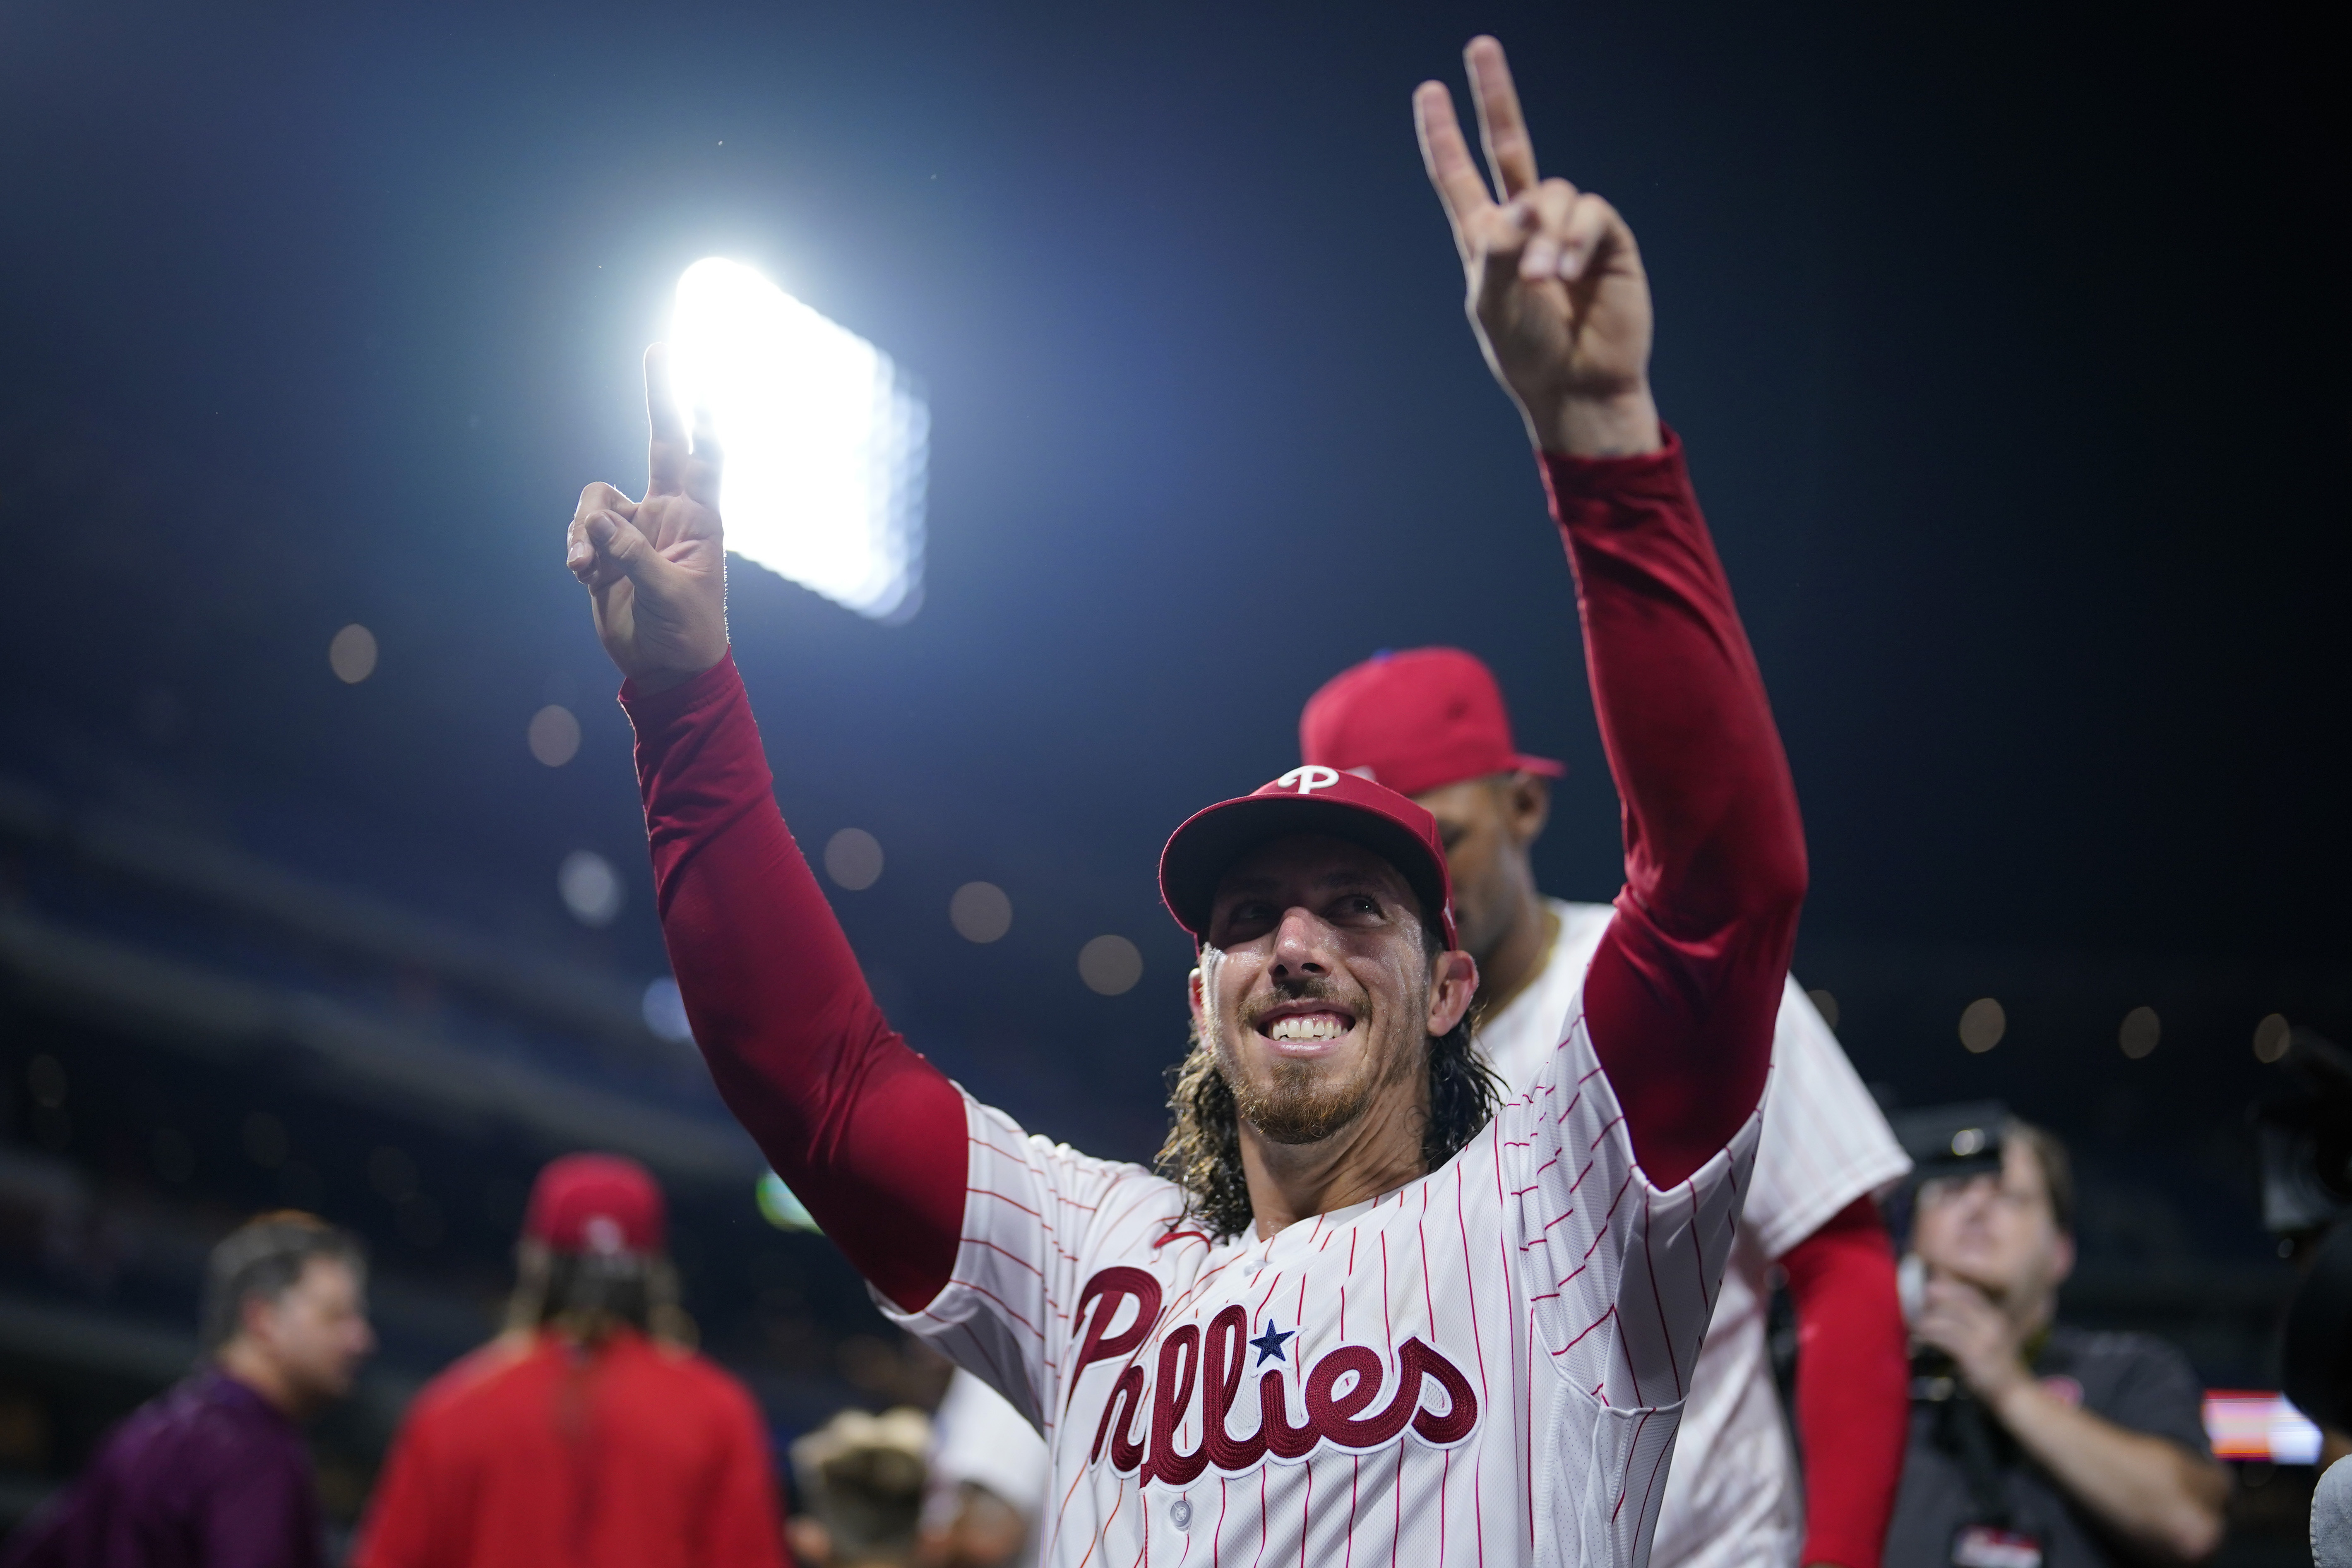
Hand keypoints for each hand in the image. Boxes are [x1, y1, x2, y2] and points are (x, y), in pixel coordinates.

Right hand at [566, 344, 729, 691]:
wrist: (664, 668)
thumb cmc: (686, 632)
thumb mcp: (668, 595)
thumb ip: (632, 555)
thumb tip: (596, 520)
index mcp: (699, 520)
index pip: (706, 458)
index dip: (705, 419)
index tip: (707, 379)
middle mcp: (668, 513)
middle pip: (662, 442)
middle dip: (660, 398)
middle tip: (659, 350)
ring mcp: (635, 528)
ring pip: (596, 499)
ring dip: (583, 529)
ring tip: (584, 568)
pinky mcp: (604, 548)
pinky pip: (579, 531)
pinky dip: (576, 550)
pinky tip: (585, 579)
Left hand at [1414, 38, 1660, 457]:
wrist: (1578, 385)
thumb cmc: (1528, 352)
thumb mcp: (1493, 302)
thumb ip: (1499, 248)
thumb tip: (1524, 205)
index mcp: (1485, 238)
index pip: (1458, 175)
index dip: (1442, 135)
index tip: (1429, 92)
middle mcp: (1525, 223)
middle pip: (1509, 145)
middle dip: (1495, 96)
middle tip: (1479, 46)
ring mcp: (1566, 228)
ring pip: (1554, 193)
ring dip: (1547, 236)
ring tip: (1545, 281)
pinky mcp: (1607, 239)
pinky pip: (1590, 214)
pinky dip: (1575, 241)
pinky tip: (1568, 275)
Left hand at [1913, 1274, 2030, 1407]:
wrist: (2014, 1392)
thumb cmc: (1998, 1366)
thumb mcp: (1991, 1339)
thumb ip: (1975, 1324)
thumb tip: (1946, 1311)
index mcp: (1996, 1319)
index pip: (1972, 1294)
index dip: (1951, 1287)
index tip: (1933, 1286)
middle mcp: (1992, 1325)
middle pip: (1960, 1301)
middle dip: (1939, 1296)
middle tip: (1921, 1298)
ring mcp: (1984, 1339)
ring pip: (1949, 1319)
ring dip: (1929, 1320)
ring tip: (1917, 1323)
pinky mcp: (1974, 1355)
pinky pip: (1946, 1339)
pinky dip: (1930, 1335)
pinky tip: (1921, 1338)